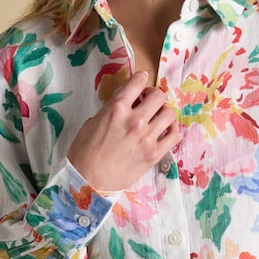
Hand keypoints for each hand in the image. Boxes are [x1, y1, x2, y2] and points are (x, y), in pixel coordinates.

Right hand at [66, 71, 180, 192]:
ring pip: (169, 114)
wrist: (87, 181)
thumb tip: (125, 106)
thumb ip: (111, 110)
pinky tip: (166, 129)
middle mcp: (134, 120)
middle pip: (158, 96)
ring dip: (164, 112)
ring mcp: (146, 138)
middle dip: (153, 95)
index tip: (142, 79)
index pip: (137, 83)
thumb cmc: (84, 152)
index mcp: (116, 109)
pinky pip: (174, 135)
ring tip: (158, 116)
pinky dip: (172, 129)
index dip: (141, 78)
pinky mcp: (154, 154)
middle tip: (149, 100)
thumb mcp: (92, 122)